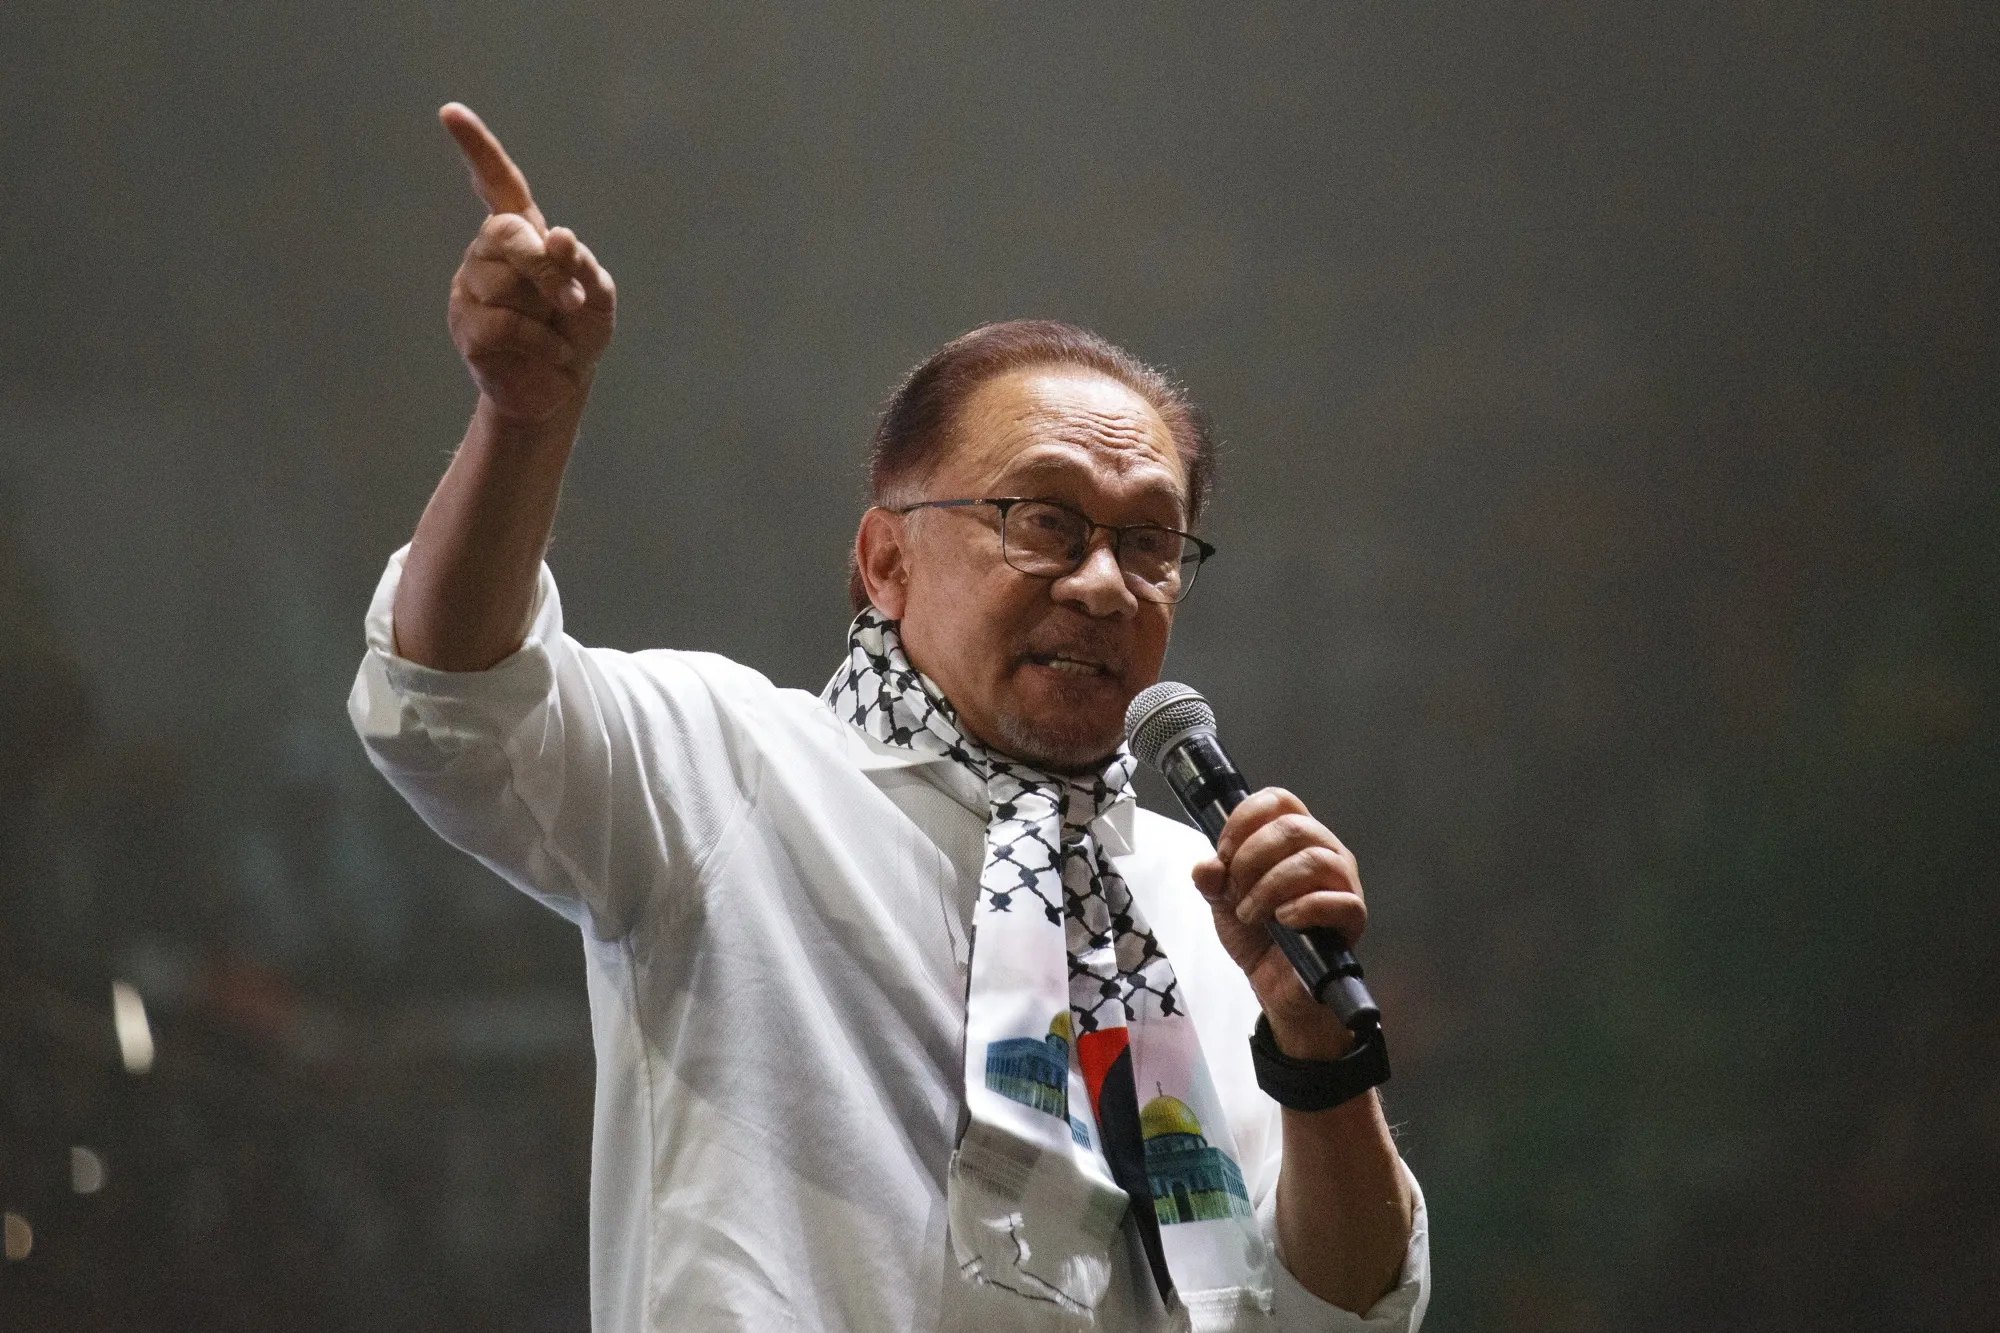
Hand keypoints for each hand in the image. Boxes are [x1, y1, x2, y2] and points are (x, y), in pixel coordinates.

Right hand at [439, 103, 615, 425]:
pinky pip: (505, 323)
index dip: (477, 149)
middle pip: (505, 234)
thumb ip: (581, 264)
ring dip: (547, 311)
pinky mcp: (467, 327)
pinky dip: (542, 341)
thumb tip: (557, 235)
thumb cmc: (578, 333)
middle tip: (574, 299)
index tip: (450, 113)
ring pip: (505, 283)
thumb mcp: (597, 296)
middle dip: (542, 266)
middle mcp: (489, 254)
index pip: (497, 183)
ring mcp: (472, 289)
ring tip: (560, 334)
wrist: (561, 389)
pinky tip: (554, 354)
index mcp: (523, 234)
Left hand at [1190, 788, 1366, 1059]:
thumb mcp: (1223, 902)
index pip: (1278, 800)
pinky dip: (1304, 907)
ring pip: (1315, 860)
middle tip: (1234, 890)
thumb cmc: (1259, 935)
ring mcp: (1342, 883)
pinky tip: (1282, 920)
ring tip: (1251, 913)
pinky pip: (1339, 901)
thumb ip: (1212, 880)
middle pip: (1294, 827)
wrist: (1276, 985)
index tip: (1223, 852)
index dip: (1245, 819)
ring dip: (1271, 886)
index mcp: (1293, 838)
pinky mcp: (1352, 918)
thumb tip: (1206, 867)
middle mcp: (1323, 851)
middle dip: (1252, 858)